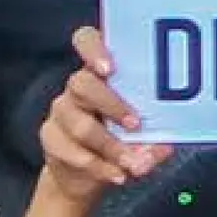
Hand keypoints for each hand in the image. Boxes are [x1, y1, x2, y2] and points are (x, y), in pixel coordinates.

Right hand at [39, 27, 173, 206]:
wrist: (82, 176)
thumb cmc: (119, 140)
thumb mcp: (141, 134)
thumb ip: (154, 135)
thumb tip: (166, 145)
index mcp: (99, 72)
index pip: (86, 41)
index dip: (94, 49)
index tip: (110, 67)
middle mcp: (76, 88)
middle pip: (83, 84)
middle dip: (112, 105)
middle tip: (136, 124)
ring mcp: (60, 113)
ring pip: (80, 125)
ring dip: (111, 146)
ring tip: (134, 163)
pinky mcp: (51, 139)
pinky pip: (73, 153)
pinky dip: (100, 167)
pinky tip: (118, 175)